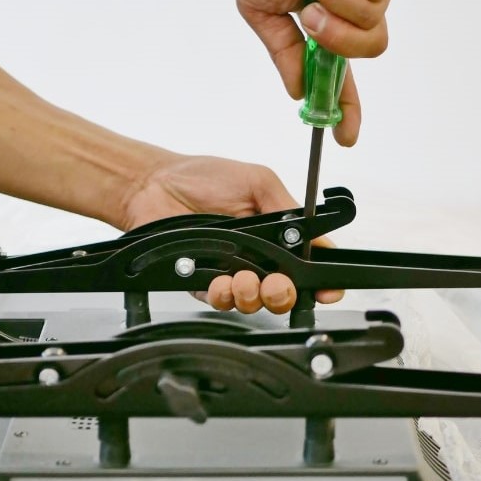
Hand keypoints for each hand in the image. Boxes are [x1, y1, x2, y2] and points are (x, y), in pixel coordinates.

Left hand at [122, 154, 343, 313]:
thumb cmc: (202, 177)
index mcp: (276, 233)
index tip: (326, 289)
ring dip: (253, 296)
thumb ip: (287, 208)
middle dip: (284, 294)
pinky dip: (223, 295)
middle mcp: (257, 256)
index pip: (307, 264)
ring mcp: (231, 272)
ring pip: (254, 302)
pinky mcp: (203, 283)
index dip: (320, 282)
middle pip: (283, 292)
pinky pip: (221, 301)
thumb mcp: (257, 182)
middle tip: (275, 283)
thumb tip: (316, 233)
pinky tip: (220, 282)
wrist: (154, 186)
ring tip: (243, 278)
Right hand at [237, 0, 412, 145]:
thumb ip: (283, 52)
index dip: (345, 105)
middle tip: (310, 15)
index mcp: (324, 25)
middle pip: (367, 50)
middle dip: (335, 36)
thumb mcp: (262, 10)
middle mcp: (353, 9)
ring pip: (373, 19)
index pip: (340, 73)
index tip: (346, 136)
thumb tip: (298, 90)